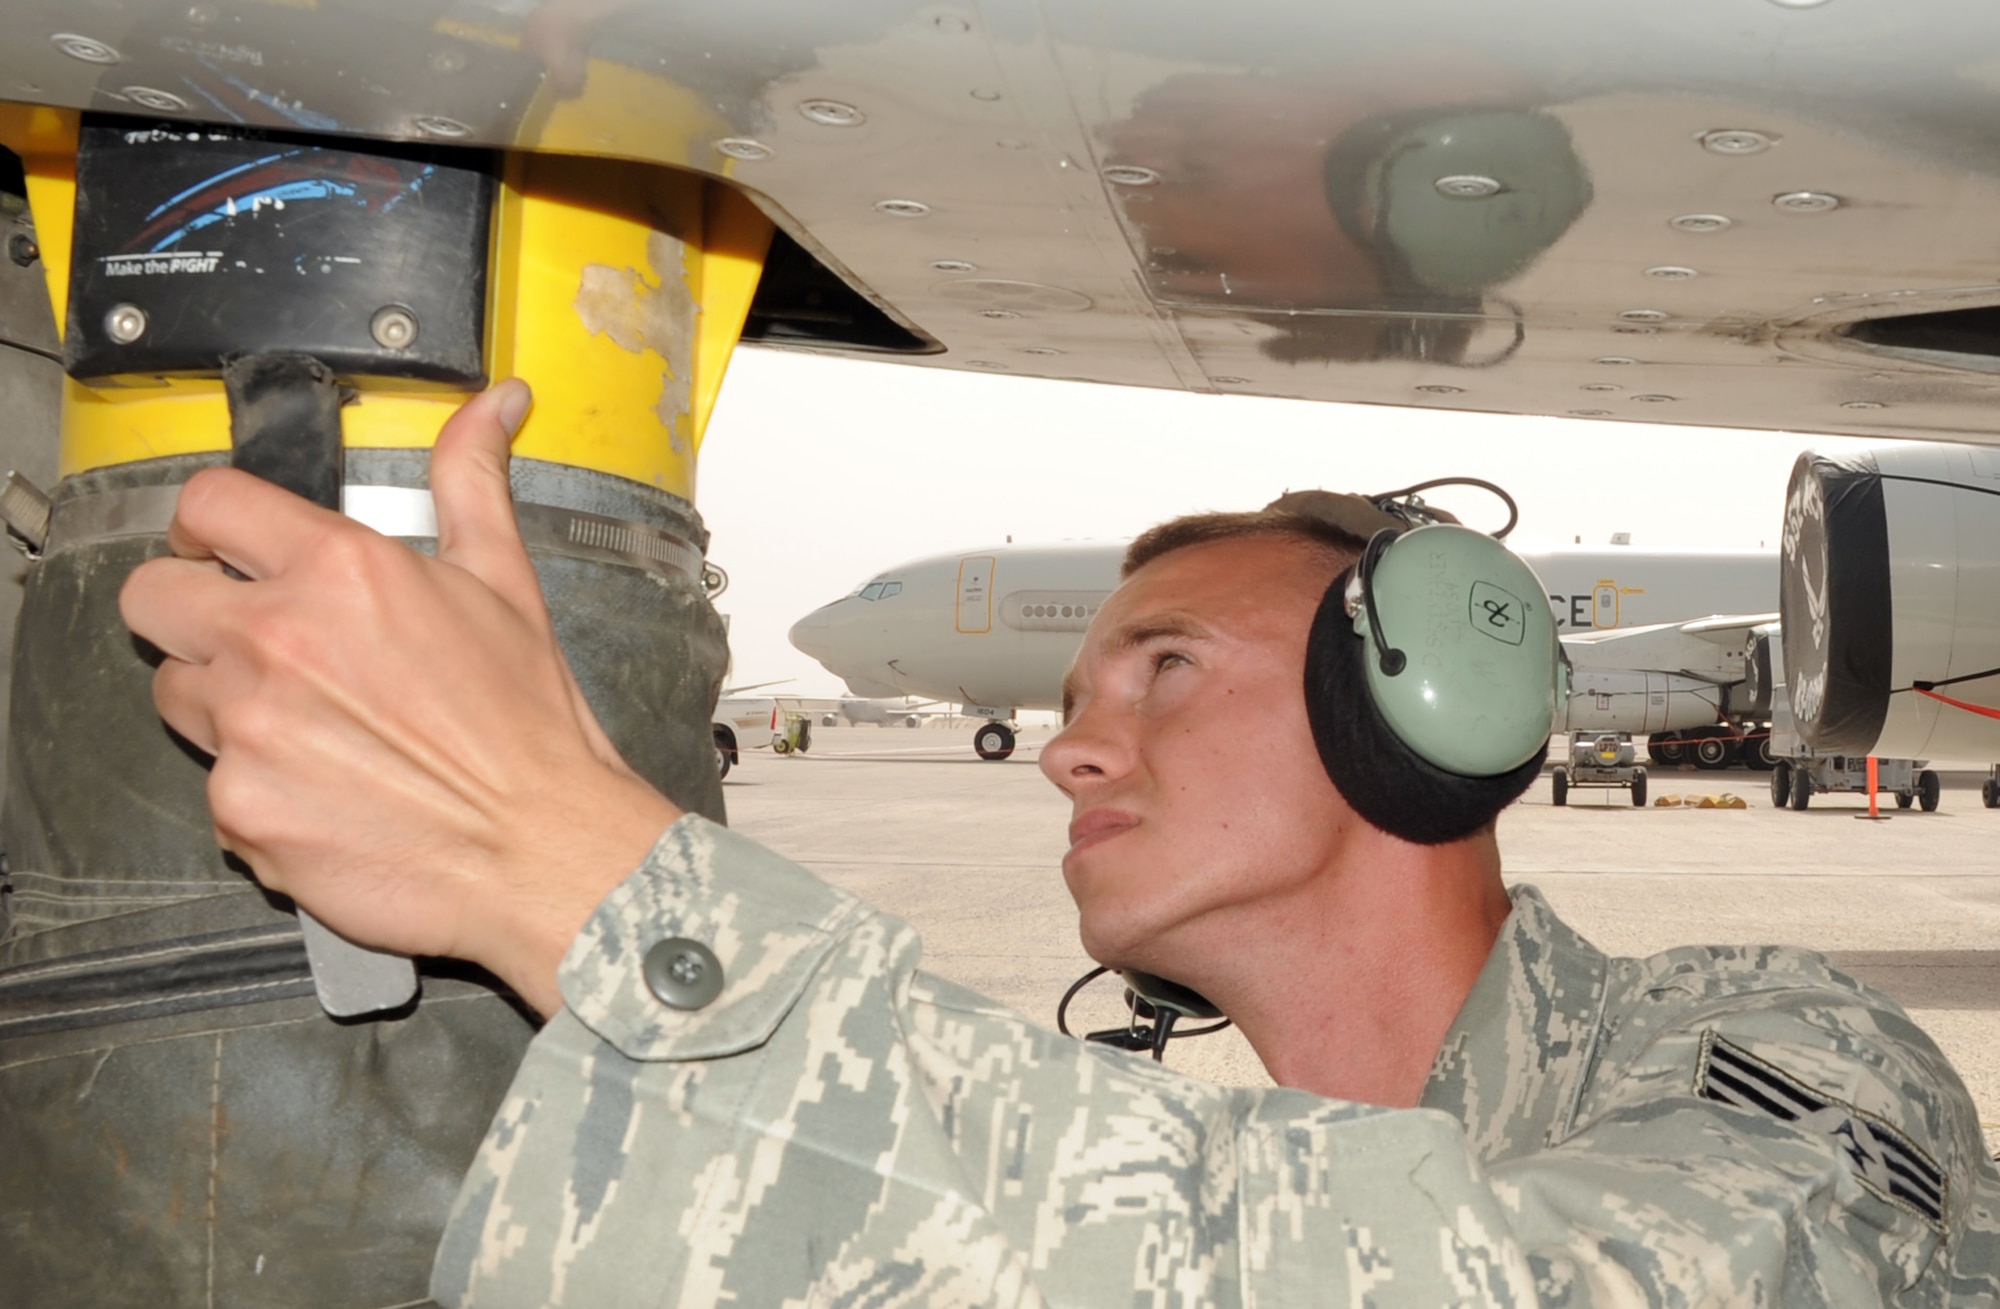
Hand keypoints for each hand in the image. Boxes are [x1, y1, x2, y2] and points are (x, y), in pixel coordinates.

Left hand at [118, 381, 681, 1016]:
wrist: (544, 850)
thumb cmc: (530, 726)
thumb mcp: (506, 583)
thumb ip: (473, 481)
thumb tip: (496, 403)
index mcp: (340, 570)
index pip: (206, 505)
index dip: (209, 528)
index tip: (225, 553)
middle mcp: (278, 639)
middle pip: (149, 596)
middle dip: (190, 610)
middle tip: (251, 639)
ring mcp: (249, 728)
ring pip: (176, 694)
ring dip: (225, 704)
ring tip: (310, 727)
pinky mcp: (239, 809)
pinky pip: (213, 785)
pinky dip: (259, 790)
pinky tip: (326, 792)